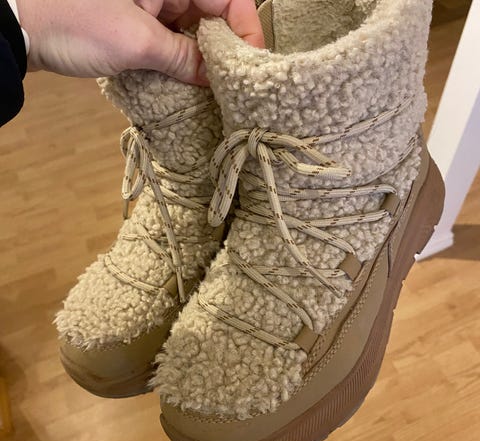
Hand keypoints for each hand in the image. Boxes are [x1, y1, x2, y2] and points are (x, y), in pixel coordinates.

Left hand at [16, 0, 263, 84]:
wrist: (19, 25)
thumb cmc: (74, 20)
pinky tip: (187, 82)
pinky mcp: (136, 21)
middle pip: (212, 14)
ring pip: (192, 29)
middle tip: (234, 84)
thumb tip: (216, 78)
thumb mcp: (137, 42)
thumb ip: (183, 58)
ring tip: (214, 89)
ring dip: (203, 58)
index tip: (252, 65)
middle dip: (225, 48)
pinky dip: (180, 60)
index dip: (246, 30)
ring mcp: (150, 4)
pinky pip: (171, 39)